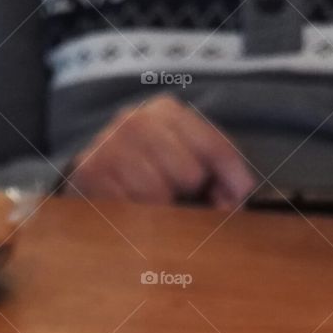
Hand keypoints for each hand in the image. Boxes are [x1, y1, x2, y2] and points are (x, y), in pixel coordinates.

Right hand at [64, 95, 254, 207]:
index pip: (211, 142)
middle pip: (188, 172)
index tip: (242, 195)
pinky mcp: (90, 173)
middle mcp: (136, 120)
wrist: (92, 173)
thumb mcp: (185, 164)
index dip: (231, 173)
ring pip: (157, 193)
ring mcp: (110, 145)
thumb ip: (218, 177)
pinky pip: (129, 208)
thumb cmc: (149, 171)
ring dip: (164, 212)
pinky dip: (138, 220)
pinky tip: (136, 215)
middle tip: (187, 204)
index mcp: (167, 111)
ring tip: (159, 209)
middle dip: (195, 196)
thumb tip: (236, 199)